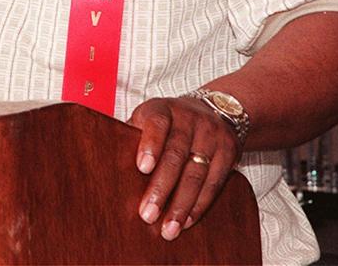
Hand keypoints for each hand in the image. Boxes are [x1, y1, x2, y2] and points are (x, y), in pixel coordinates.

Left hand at [127, 96, 240, 240]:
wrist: (216, 109)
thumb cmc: (169, 121)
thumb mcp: (149, 117)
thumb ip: (133, 135)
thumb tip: (107, 164)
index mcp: (164, 109)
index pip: (157, 123)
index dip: (150, 145)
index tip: (142, 168)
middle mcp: (190, 119)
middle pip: (176, 154)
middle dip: (162, 187)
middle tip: (148, 214)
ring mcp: (212, 135)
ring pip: (197, 173)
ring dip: (182, 204)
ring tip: (168, 228)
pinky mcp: (229, 152)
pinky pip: (214, 183)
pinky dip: (200, 205)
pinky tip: (187, 221)